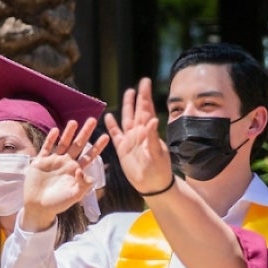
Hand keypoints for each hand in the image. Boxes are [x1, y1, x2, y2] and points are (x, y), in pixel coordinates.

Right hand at [18, 119, 110, 231]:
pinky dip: (50, 139)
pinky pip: (46, 148)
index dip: (97, 147)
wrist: (39, 207)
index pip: (89, 156)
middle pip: (78, 145)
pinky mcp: (41, 162)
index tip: (106, 136)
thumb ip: (83, 184)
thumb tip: (84, 171)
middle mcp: (66, 163)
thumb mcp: (74, 195)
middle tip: (93, 120)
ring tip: (74, 122)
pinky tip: (55, 131)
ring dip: (68, 133)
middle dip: (85, 133)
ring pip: (63, 144)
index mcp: (76, 171)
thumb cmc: (58, 203)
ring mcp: (53, 161)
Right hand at [103, 78, 175, 194]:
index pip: (146, 109)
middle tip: (141, 83)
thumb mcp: (157, 153)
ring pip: (127, 119)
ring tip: (128, 93)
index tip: (145, 82)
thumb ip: (153, 137)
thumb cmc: (159, 170)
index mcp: (149, 132)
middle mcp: (139, 133)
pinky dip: (112, 125)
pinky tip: (108, 116)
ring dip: (128, 106)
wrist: (152, 185)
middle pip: (138, 110)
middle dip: (139, 97)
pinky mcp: (123, 148)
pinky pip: (116, 134)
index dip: (145, 96)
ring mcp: (131, 140)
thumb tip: (153, 119)